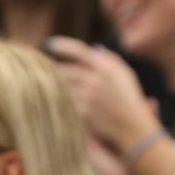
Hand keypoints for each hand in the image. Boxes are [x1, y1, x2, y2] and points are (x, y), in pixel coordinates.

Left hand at [46, 38, 156, 156]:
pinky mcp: (85, 113)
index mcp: (105, 67)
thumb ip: (111, 60)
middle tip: (40, 69)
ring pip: (63, 87)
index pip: (78, 50)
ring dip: (52, 86)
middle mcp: (95, 79)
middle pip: (65, 70)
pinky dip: (58, 102)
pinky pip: (66, 103)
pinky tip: (51, 102)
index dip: (62, 45)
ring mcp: (89, 97)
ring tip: (42, 85)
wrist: (135, 130)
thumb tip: (94, 49)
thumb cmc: (132, 103)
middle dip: (51, 69)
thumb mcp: (126, 76)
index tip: (49, 44)